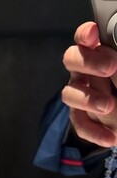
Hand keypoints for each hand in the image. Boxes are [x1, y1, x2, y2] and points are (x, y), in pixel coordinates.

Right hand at [61, 21, 116, 146]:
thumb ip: (116, 70)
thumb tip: (111, 64)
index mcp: (99, 53)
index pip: (84, 38)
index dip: (84, 35)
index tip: (93, 34)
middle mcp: (85, 71)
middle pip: (71, 59)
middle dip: (89, 62)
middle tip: (110, 68)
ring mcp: (80, 95)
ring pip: (70, 94)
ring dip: (89, 99)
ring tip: (109, 106)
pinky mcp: (81, 118)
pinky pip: (80, 124)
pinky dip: (94, 132)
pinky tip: (111, 137)